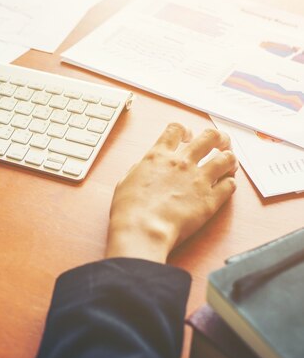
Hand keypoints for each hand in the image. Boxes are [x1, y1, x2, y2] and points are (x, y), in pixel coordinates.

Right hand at [105, 123, 237, 262]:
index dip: (185, 130)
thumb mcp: (126, 181)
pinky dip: (230, 183)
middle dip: (218, 138)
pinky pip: (231, 185)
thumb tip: (146, 167)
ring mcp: (199, 180)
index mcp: (159, 156)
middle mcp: (182, 163)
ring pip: (227, 158)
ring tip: (228, 164)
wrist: (143, 228)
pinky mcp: (211, 200)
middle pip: (210, 137)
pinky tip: (226, 186)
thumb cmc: (129, 209)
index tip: (188, 137)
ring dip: (229, 159)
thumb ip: (141, 169)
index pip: (176, 129)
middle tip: (219, 144)